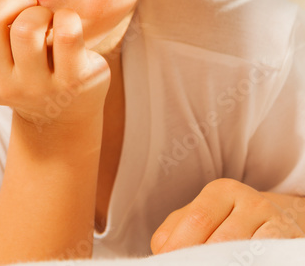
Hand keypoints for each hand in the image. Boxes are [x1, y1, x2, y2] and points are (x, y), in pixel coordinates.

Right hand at [0, 0, 109, 128]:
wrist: (61, 115)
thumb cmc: (16, 77)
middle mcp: (3, 88)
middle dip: (9, 0)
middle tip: (24, 2)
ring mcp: (40, 86)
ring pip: (28, 26)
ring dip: (39, 11)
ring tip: (44, 19)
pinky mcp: (74, 80)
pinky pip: (66, 32)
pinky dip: (66, 17)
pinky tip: (65, 24)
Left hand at [151, 178, 304, 253]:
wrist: (274, 222)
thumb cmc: (224, 224)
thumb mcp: (198, 221)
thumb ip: (173, 234)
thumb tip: (162, 255)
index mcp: (219, 191)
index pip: (196, 221)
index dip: (180, 247)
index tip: (171, 261)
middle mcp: (250, 199)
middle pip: (220, 239)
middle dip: (201, 260)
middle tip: (191, 265)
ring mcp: (274, 219)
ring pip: (242, 251)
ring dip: (224, 262)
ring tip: (213, 264)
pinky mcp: (289, 238)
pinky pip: (267, 255)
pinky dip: (249, 262)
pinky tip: (239, 263)